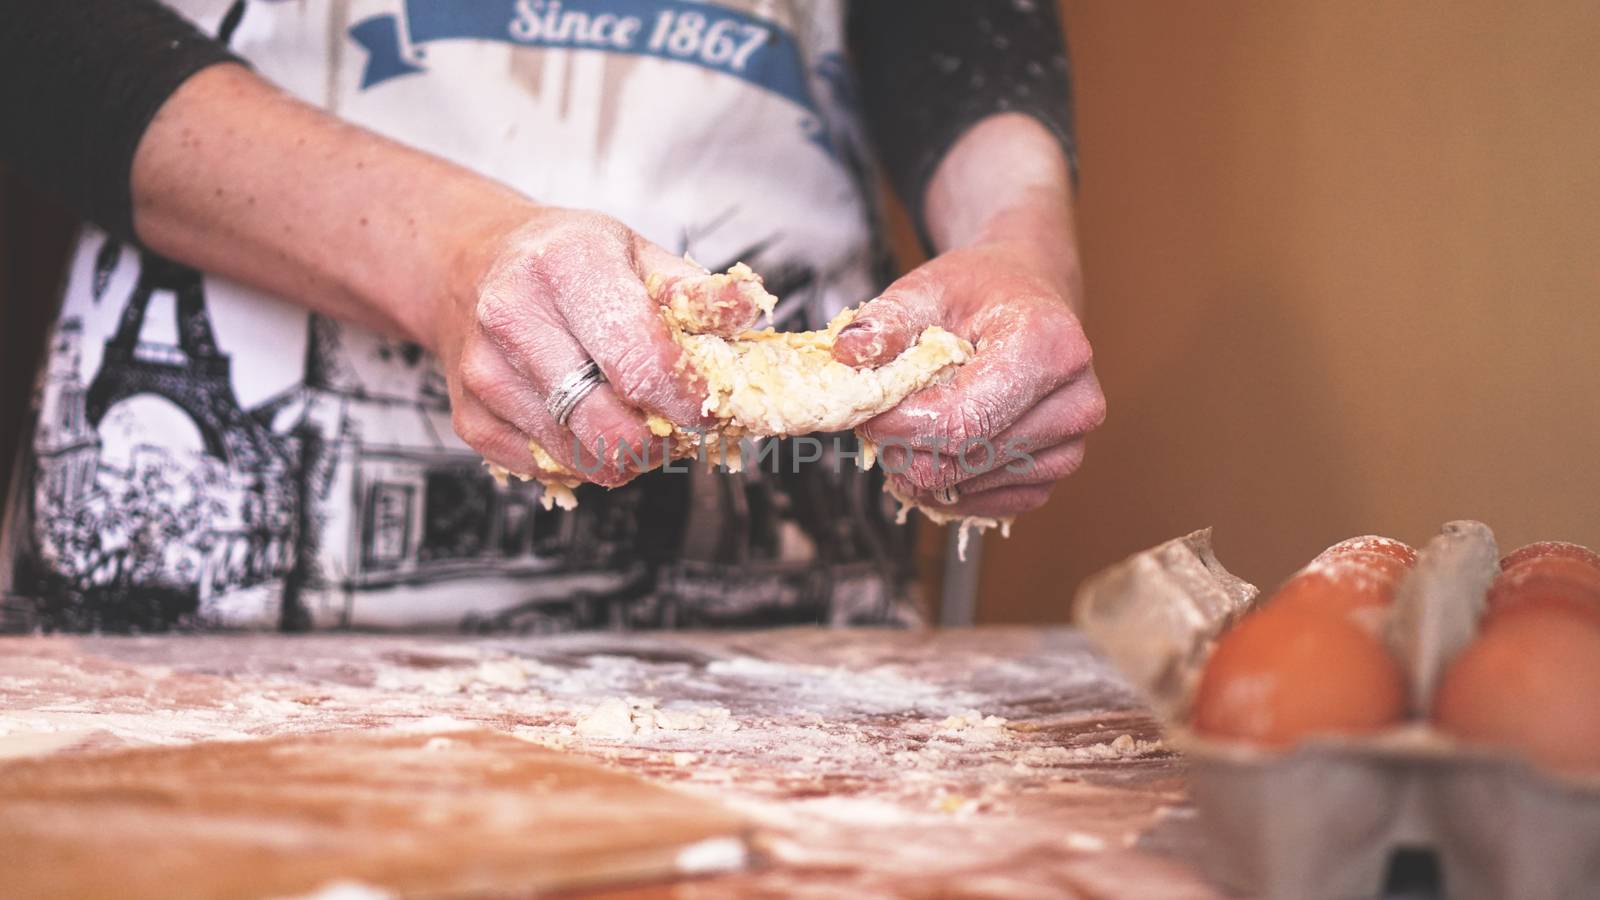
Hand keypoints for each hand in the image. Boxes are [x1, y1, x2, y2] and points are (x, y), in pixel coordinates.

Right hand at [432, 207, 752, 486]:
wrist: (467, 264)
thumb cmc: (564, 260)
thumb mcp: (634, 251)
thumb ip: (696, 292)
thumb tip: (749, 314)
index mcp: (566, 265)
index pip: (642, 362)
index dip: (690, 400)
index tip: (712, 407)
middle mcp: (513, 318)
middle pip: (609, 425)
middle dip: (660, 440)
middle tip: (678, 423)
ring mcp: (484, 374)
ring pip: (582, 457)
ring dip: (626, 453)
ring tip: (637, 416)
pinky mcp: (469, 418)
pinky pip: (547, 470)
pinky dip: (581, 458)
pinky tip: (588, 420)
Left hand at [833, 239, 1105, 518]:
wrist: (1026, 299)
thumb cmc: (980, 292)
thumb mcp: (928, 287)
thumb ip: (887, 320)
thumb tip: (849, 352)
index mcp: (1051, 347)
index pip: (962, 420)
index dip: (900, 427)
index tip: (866, 414)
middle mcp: (1074, 402)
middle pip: (964, 459)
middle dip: (906, 448)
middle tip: (882, 420)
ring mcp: (1070, 444)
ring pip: (969, 485)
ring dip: (923, 467)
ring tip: (913, 425)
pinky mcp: (1055, 472)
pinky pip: (986, 502)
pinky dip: (947, 486)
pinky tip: (935, 450)